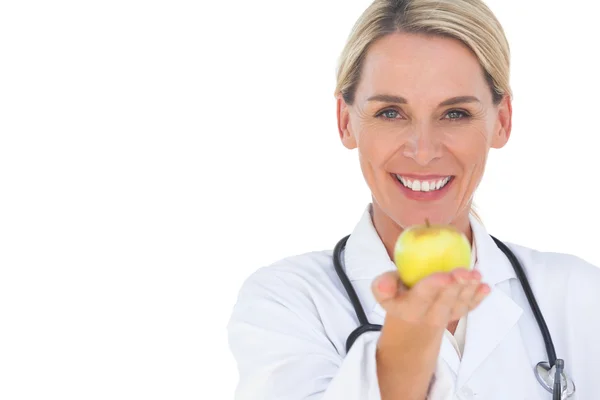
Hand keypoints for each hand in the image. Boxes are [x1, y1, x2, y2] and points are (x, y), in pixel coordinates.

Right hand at [371, 268, 489, 328]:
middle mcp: (428, 314)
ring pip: (459, 304)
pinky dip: (478, 298)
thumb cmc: (397, 295)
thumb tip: (383, 283)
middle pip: (444, 301)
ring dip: (469, 290)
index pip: (422, 295)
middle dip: (456, 287)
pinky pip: (469, 307)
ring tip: (476, 275)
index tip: (444, 275)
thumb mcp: (383, 291)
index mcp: (408, 307)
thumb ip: (383, 285)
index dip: (433, 286)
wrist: (410, 318)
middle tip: (466, 272)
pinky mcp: (456, 313)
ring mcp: (445, 316)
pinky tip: (485, 287)